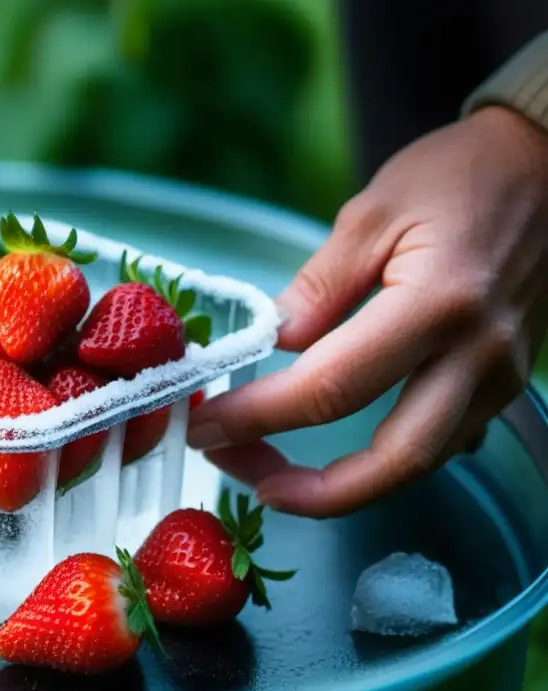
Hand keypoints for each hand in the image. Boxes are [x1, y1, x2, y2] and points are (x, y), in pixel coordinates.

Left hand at [190, 106, 547, 516]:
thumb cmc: (459, 175)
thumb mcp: (372, 212)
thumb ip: (318, 287)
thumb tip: (272, 345)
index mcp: (438, 303)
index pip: (332, 385)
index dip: (259, 415)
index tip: (205, 426)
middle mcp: (480, 355)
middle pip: (395, 460)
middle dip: (313, 492)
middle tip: (246, 479)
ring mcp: (503, 376)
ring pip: (422, 463)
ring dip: (347, 487)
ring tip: (276, 474)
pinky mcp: (507, 382)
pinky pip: (444, 441)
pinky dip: (387, 461)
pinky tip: (342, 451)